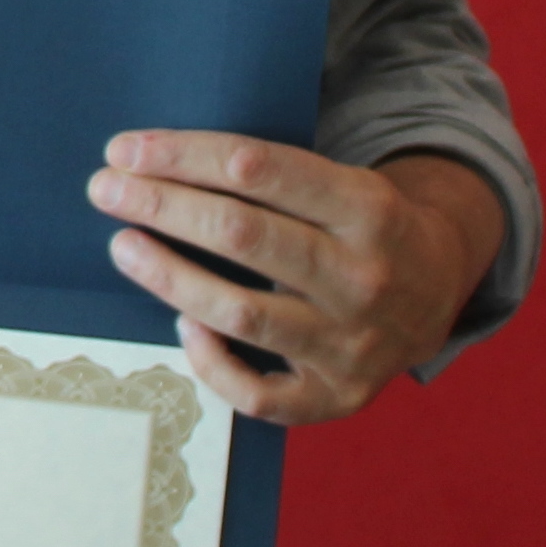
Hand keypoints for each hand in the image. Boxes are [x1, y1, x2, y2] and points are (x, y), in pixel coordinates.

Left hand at [88, 136, 504, 425]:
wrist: (441, 290)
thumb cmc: (360, 227)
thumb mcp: (343, 182)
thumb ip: (273, 176)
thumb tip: (155, 160)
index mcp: (368, 208)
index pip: (258, 169)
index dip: (183, 155)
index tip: (124, 149)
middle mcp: (365, 276)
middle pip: (243, 235)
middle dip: (162, 206)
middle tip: (105, 190)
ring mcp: (353, 343)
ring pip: (242, 312)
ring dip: (170, 277)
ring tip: (124, 247)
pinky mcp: (339, 397)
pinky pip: (261, 396)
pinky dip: (214, 363)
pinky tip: (184, 326)